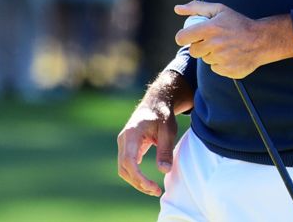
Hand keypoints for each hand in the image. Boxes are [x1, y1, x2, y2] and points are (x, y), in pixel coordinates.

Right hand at [116, 71, 189, 195]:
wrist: (156, 102)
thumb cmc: (163, 114)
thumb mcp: (168, 130)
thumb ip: (165, 149)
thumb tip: (164, 171)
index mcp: (131, 134)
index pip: (129, 161)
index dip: (138, 177)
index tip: (152, 187)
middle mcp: (123, 139)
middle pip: (124, 168)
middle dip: (138, 182)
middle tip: (156, 191)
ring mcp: (123, 143)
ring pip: (124, 168)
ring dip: (136, 181)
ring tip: (153, 189)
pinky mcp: (127, 147)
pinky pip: (127, 165)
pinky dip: (136, 175)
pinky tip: (148, 182)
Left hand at [173, 1, 292, 78]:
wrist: (261, 40)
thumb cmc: (238, 23)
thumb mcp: (219, 10)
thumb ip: (196, 8)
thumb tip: (177, 9)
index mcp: (210, 28)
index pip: (182, 37)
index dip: (183, 37)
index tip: (188, 37)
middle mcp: (214, 44)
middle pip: (193, 51)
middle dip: (199, 46)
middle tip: (212, 40)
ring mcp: (221, 59)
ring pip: (205, 59)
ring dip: (211, 54)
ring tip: (225, 46)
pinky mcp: (228, 70)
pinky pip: (216, 68)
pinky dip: (221, 63)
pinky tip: (231, 55)